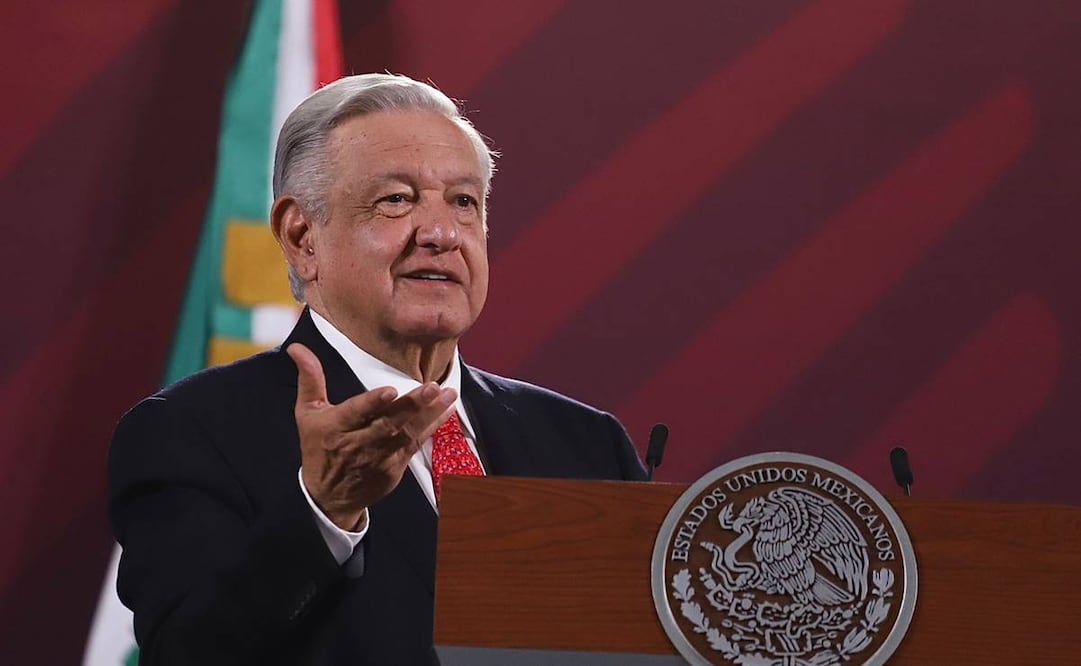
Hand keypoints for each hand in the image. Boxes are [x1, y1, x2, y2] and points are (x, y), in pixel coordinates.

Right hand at [287, 343, 456, 528]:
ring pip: (406, 433)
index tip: (390, 391)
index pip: (355, 413)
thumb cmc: (318, 447)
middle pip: (387, 423)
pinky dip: (432, 427)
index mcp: (334, 428)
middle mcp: (357, 444)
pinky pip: (416, 444)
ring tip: (447, 393)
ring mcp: (379, 457)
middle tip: (432, 388)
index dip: (372, 403)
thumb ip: (310, 379)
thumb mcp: (307, 413)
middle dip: (411, 405)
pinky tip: (446, 410)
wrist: (328, 496)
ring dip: (429, 414)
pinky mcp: (395, 467)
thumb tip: (297, 348)